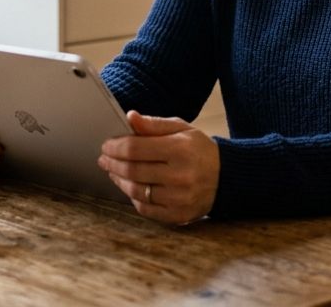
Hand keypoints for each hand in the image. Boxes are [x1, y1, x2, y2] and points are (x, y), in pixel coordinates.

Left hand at [99, 111, 218, 224]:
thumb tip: (130, 117)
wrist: (226, 177)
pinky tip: (130, 187)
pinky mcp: (178, 215)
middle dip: (112, 164)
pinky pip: (146, 209)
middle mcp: (180, 176)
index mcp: (180, 149)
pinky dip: (133, 198)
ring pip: (136, 191)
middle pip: (132, 170)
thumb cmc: (199, 150)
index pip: (135, 148)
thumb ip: (154, 124)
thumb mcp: (181, 129)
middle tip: (104, 159)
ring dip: (119, 181)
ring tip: (114, 172)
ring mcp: (179, 198)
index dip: (115, 146)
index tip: (106, 145)